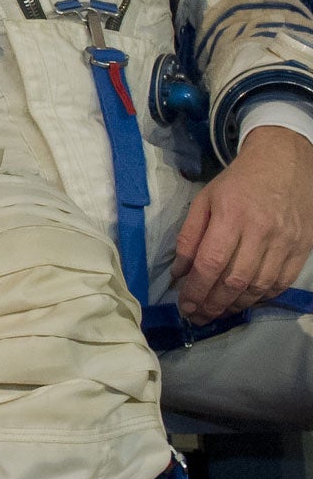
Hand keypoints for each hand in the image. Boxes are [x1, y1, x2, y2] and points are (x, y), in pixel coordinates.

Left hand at [171, 125, 312, 322]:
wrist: (284, 163)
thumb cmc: (238, 182)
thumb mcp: (204, 200)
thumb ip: (189, 236)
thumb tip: (179, 272)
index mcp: (231, 216)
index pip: (211, 262)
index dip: (197, 289)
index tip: (185, 304)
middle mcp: (260, 231)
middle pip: (235, 280)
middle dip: (213, 303)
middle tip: (198, 316)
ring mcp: (285, 241)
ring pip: (259, 286)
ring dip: (236, 304)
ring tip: (217, 311)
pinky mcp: (302, 248)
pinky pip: (281, 282)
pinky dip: (262, 297)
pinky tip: (244, 301)